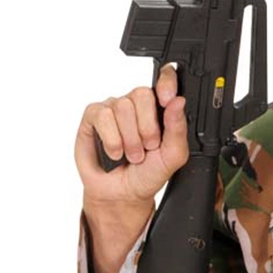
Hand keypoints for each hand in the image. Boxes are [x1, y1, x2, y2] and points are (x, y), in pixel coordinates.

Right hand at [75, 63, 188, 210]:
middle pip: (142, 94)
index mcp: (158, 109)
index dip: (166, 83)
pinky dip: (111, 138)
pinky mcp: (93, 116)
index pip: (164, 79)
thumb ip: (178, 128)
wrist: (123, 193)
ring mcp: (113, 108)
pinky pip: (102, 115)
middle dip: (147, 127)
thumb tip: (178, 102)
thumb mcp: (172, 156)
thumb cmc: (148, 173)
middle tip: (148, 147)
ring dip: (129, 138)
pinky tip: (114, 152)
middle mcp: (136, 105)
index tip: (167, 99)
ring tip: (131, 155)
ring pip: (122, 106)